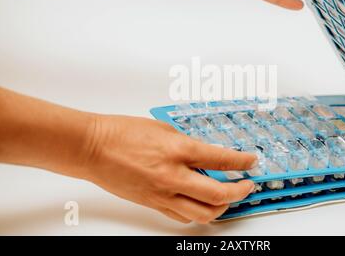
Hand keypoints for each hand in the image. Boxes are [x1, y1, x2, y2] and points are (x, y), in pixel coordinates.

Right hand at [83, 114, 256, 223]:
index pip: (222, 160)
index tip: (251, 161)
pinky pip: (182, 216)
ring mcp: (162, 194)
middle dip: (240, 191)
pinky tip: (202, 204)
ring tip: (229, 197)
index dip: (242, 162)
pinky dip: (198, 213)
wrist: (93, 148)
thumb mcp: (163, 129)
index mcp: (178, 150)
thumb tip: (205, 154)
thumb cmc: (122, 133)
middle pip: (218, 194)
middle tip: (248, 185)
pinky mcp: (152, 204)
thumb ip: (187, 143)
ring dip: (222, 207)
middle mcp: (173, 176)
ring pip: (203, 213)